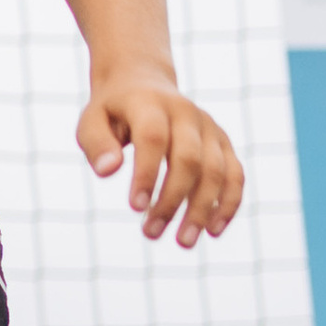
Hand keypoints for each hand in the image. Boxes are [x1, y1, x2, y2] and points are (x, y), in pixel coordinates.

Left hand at [78, 69, 242, 248]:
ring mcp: (208, 127)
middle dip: (172, 200)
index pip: (154, 138)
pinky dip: (228, 203)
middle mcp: (186, 112)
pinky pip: (234, 174)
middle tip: (150, 234)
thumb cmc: (112, 112)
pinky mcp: (222, 143)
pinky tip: (213, 231)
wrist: (143, 83)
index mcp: (150, 103)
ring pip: (215, 170)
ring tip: (183, 242)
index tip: (135, 208)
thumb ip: (96, 144)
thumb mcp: (91, 122)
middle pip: (188, 159)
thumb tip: (108, 171)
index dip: (147, 173)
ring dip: (202, 209)